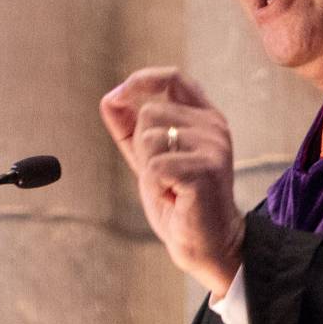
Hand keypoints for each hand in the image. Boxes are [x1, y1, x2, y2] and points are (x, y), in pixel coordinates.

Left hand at [100, 67, 243, 296]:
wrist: (205, 244)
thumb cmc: (179, 202)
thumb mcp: (149, 159)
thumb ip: (130, 130)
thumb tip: (109, 98)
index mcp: (205, 118)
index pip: (173, 78)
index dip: (142, 81)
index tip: (118, 96)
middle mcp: (214, 126)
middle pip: (150, 113)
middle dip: (141, 148)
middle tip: (164, 177)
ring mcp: (213, 145)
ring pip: (149, 138)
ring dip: (148, 170)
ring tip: (171, 188)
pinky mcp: (205, 168)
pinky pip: (154, 166)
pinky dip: (154, 187)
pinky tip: (174, 198)